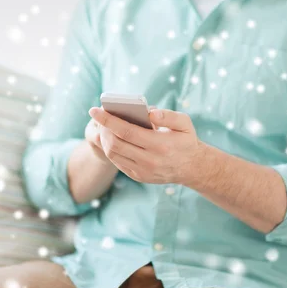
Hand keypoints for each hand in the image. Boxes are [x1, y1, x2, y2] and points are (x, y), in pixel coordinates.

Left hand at [88, 107, 205, 184]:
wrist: (192, 167)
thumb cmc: (185, 140)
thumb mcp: (184, 123)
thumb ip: (168, 115)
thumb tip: (149, 112)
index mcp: (160, 144)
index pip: (126, 131)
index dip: (108, 120)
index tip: (94, 110)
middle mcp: (150, 160)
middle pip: (115, 144)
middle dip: (103, 129)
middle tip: (99, 117)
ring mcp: (143, 171)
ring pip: (113, 155)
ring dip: (105, 140)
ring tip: (104, 127)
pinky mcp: (139, 177)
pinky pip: (118, 163)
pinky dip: (111, 150)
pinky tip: (112, 139)